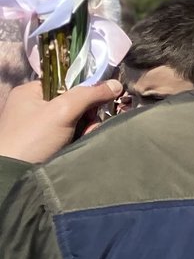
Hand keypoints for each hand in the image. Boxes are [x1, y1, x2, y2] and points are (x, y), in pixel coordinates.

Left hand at [0, 79, 121, 163]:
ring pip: (73, 118)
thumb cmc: (32, 139)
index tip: (98, 101)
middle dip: (87, 113)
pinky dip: (77, 138)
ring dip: (85, 126)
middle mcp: (31, 106)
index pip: (66, 81)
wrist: (13, 178)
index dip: (86, 89)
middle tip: (90, 124)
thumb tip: (116, 84)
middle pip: (73, 100)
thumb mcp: (62, 110)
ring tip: (85, 136)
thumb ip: (90, 94)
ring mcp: (36, 126)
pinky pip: (68, 134)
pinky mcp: (41, 144)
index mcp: (29, 92)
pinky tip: (79, 143)